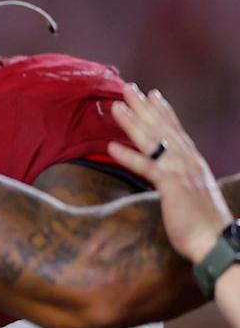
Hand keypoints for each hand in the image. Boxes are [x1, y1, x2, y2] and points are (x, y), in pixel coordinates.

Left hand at [109, 85, 230, 262]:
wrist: (215, 239)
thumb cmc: (201, 222)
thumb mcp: (190, 194)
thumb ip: (179, 180)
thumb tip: (167, 176)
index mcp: (192, 162)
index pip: (175, 130)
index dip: (162, 111)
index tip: (151, 94)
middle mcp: (188, 161)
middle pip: (162, 128)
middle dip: (143, 107)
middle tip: (127, 87)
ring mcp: (180, 171)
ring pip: (153, 141)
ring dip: (132, 122)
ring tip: (115, 106)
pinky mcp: (172, 186)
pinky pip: (147, 167)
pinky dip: (129, 155)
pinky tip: (112, 146)